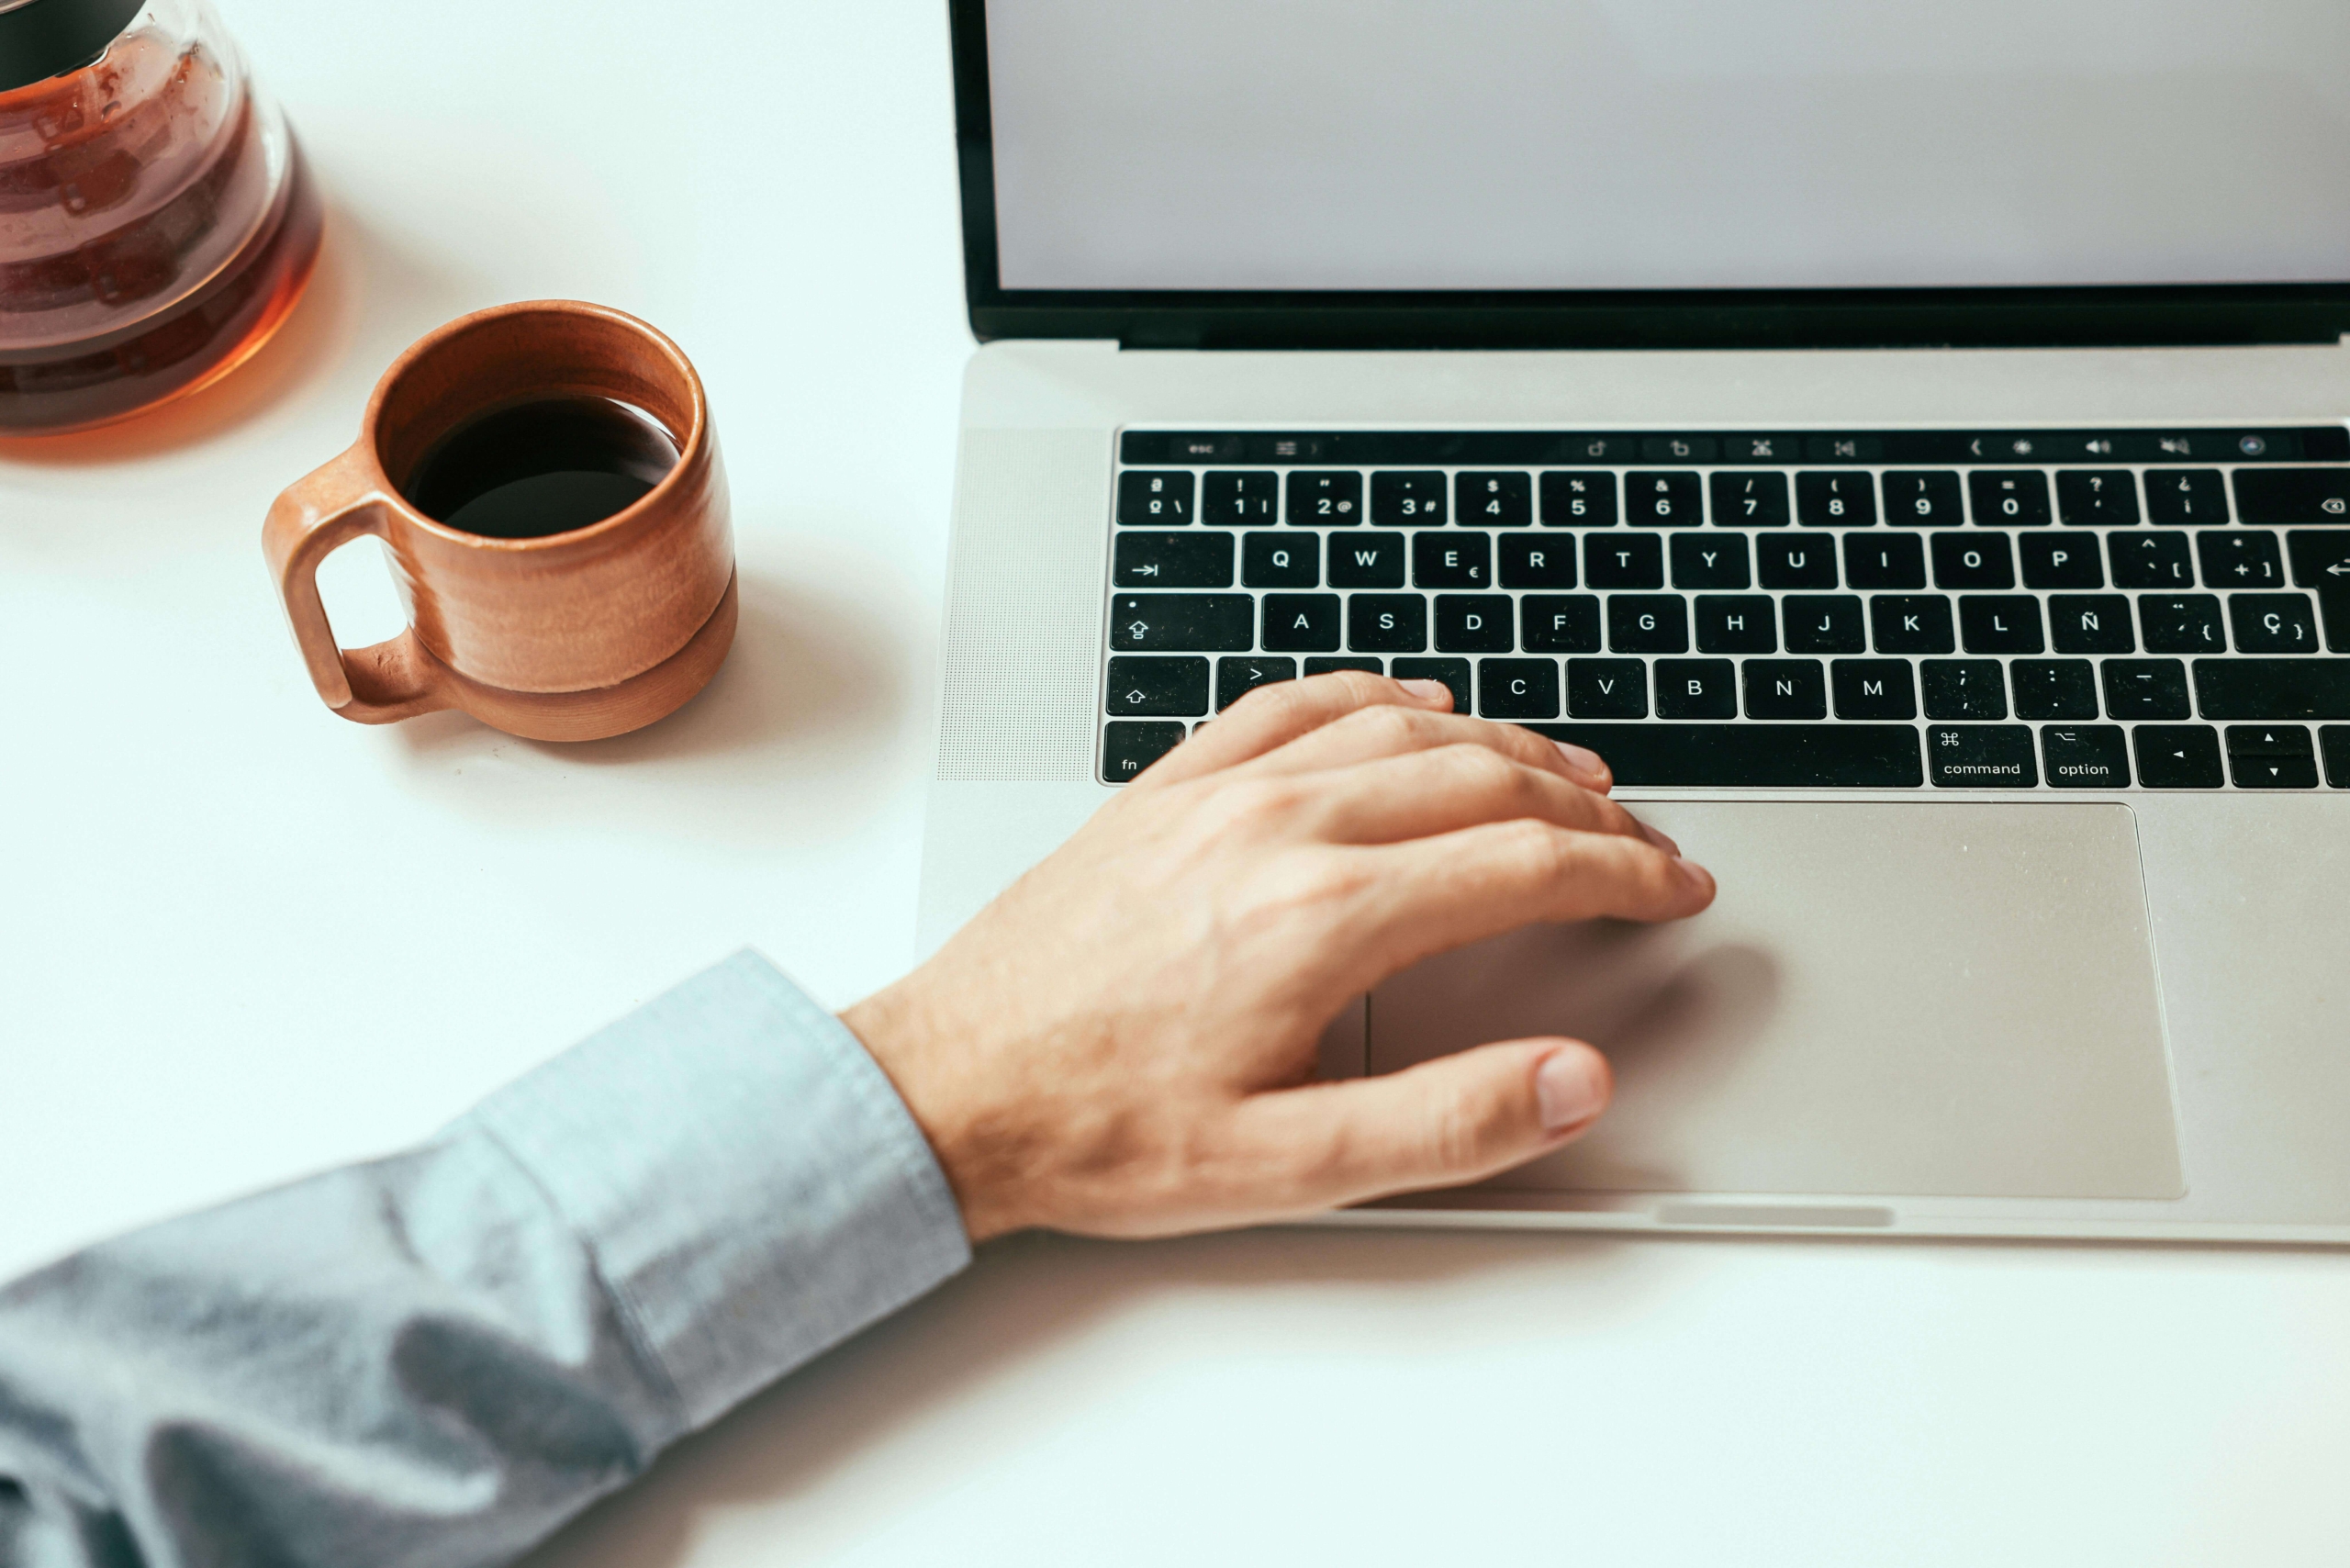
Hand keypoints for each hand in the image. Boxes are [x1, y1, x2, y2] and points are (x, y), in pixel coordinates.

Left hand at [842, 673, 1714, 1241]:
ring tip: (1568, 777)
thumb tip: (1569, 1081)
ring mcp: (1215, 794)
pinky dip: (1374, 696)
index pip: (1521, 865)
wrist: (949, 1085)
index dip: (1622, 875)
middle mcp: (1276, 828)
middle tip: (1643, 845)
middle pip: (1480, 783)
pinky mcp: (1164, 788)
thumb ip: (1445, 1123)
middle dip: (1586, 811)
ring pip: (1398, 729)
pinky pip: (1289, 704)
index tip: (1672, 890)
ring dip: (1503, 746)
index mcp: (1321, 917)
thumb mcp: (1285, 1167)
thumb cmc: (1100, 1128)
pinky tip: (1412, 709)